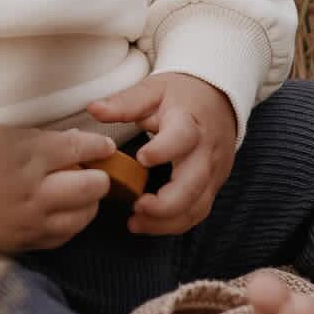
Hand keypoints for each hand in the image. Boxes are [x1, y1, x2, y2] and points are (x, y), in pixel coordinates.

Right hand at [0, 123, 116, 252]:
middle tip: (96, 173)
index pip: (78, 149)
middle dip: (100, 177)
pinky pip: (65, 236)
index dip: (99, 147)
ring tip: (81, 193)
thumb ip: (46, 139)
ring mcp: (33, 221)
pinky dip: (72, 222)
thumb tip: (79, 142)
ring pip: (83, 216)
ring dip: (89, 202)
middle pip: (90, 186)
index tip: (106, 147)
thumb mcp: (8, 135)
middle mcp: (35, 192)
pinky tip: (66, 212)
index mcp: (28, 157)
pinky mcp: (28, 242)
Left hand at [88, 72, 237, 236]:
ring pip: (198, 206)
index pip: (182, 137)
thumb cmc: (181, 94)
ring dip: (168, 222)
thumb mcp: (154, 89)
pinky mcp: (214, 184)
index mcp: (190, 121)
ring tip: (136, 223)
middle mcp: (206, 150)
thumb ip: (125, 102)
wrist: (219, 98)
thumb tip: (94, 109)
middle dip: (165, 204)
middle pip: (193, 184)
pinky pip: (199, 211)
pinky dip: (176, 224)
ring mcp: (213, 171)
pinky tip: (151, 224)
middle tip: (136, 208)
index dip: (163, 150)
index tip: (141, 158)